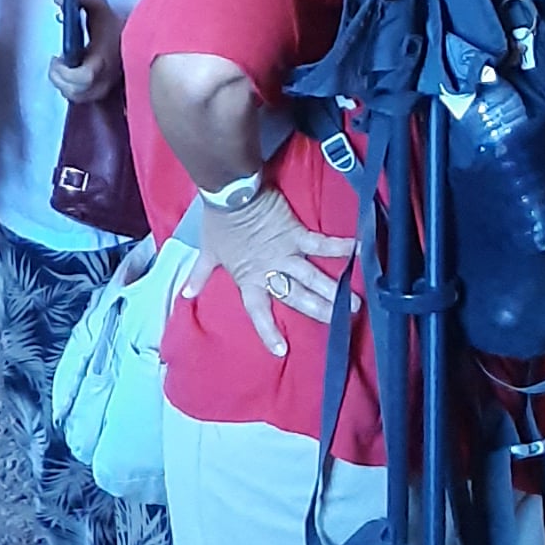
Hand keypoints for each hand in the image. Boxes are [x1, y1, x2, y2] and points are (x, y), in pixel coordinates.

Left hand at [45, 0, 127, 107]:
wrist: (136, 38)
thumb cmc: (112, 22)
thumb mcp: (99, 5)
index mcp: (104, 59)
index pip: (84, 78)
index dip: (65, 74)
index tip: (57, 57)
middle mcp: (105, 79)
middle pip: (76, 93)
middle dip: (58, 79)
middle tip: (56, 62)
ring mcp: (104, 88)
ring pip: (76, 97)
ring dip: (63, 83)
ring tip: (63, 66)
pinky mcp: (102, 92)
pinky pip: (81, 98)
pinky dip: (70, 88)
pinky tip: (71, 72)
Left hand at [194, 185, 356, 358]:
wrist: (229, 193)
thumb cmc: (218, 223)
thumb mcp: (208, 252)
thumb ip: (200, 276)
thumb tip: (186, 295)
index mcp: (248, 279)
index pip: (258, 312)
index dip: (268, 331)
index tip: (281, 351)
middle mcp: (270, 271)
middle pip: (296, 297)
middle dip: (320, 312)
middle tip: (341, 323)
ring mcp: (285, 254)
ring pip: (312, 278)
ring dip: (334, 291)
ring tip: (356, 304)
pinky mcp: (295, 234)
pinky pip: (320, 244)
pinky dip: (339, 247)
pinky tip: (358, 251)